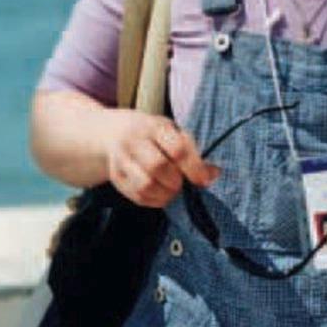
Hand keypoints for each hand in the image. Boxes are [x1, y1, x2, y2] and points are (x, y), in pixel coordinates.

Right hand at [102, 110, 221, 207]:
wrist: (112, 132)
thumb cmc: (152, 134)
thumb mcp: (172, 133)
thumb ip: (192, 153)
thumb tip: (214, 174)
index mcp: (154, 127)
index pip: (177, 149)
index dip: (194, 168)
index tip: (203, 181)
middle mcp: (134, 141)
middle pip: (158, 167)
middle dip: (176, 182)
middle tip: (182, 184)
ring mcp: (121, 159)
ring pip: (145, 186)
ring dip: (165, 195)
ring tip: (172, 190)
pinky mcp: (116, 177)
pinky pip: (138, 196)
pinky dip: (154, 200)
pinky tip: (160, 194)